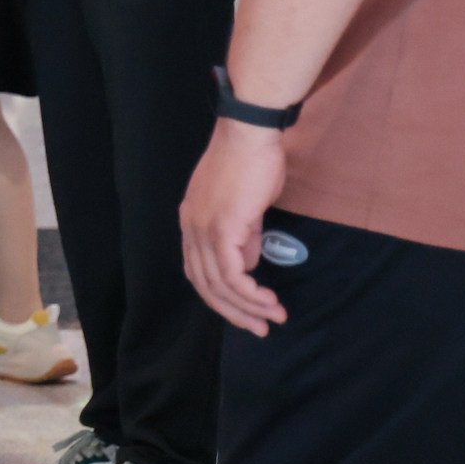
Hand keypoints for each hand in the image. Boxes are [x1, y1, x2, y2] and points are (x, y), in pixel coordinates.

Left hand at [180, 117, 289, 334]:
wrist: (250, 136)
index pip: (198, 271)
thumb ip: (244, 237)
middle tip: (260, 328)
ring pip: (217, 284)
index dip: (221, 296)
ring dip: (246, 306)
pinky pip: (230, 273)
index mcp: (192, 222)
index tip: (247, 312)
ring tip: (273, 317)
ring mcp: (202, 229)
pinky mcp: (221, 229)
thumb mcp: (245, 208)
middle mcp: (190, 229)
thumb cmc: (252, 164)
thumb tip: (249, 264)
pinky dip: (248, 292)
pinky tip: (267, 300)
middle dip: (233, 311)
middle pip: (203, 284)